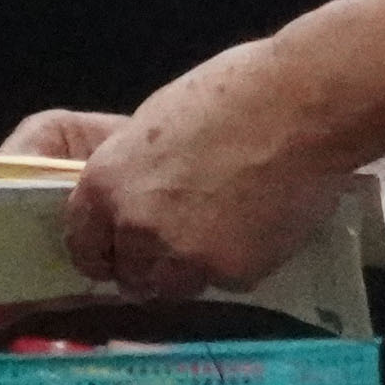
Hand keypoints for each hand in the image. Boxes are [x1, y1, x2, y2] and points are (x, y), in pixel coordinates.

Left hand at [0, 49, 348, 363]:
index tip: (88, 267)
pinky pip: (223, 283)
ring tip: (229, 217)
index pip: (79, 246)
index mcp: (101, 184)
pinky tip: (261, 220)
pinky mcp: (225, 273)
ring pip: (171, 287)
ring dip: (190, 267)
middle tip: (187, 228)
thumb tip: (117, 210)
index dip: (95, 254)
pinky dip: (240, 263)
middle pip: (124, 275)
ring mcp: (178, 255)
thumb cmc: (233, 97)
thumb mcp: (153, 126)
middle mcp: (129, 227)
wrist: (304, 102)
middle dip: (147, 262)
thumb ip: (127, 174)